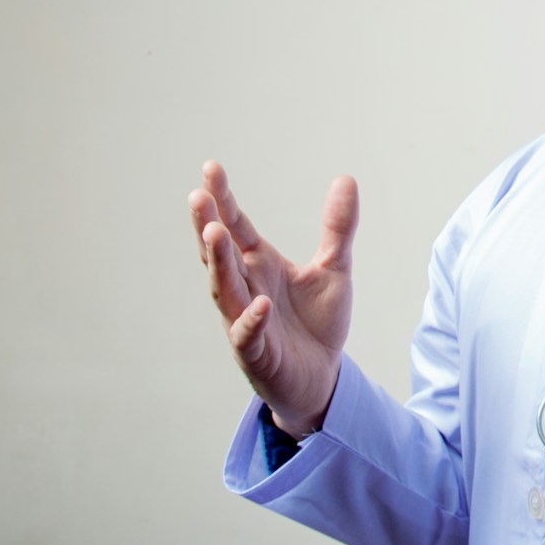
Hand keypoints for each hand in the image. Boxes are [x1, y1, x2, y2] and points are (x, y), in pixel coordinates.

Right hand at [189, 160, 358, 436]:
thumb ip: (338, 228)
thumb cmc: (316, 322)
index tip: (210, 168)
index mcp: (259, 265)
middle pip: (220, 254)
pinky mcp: (256, 353)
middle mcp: (246, 288)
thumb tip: (346, 178)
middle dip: (208, 226)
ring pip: (226, 290)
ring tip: (214, 233)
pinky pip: (248, 335)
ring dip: (219, 264)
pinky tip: (260, 303)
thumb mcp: (334, 269)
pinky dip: (252, 319)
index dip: (223, 199)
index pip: (236, 226)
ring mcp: (245, 320)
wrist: (322, 377)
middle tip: (198, 197)